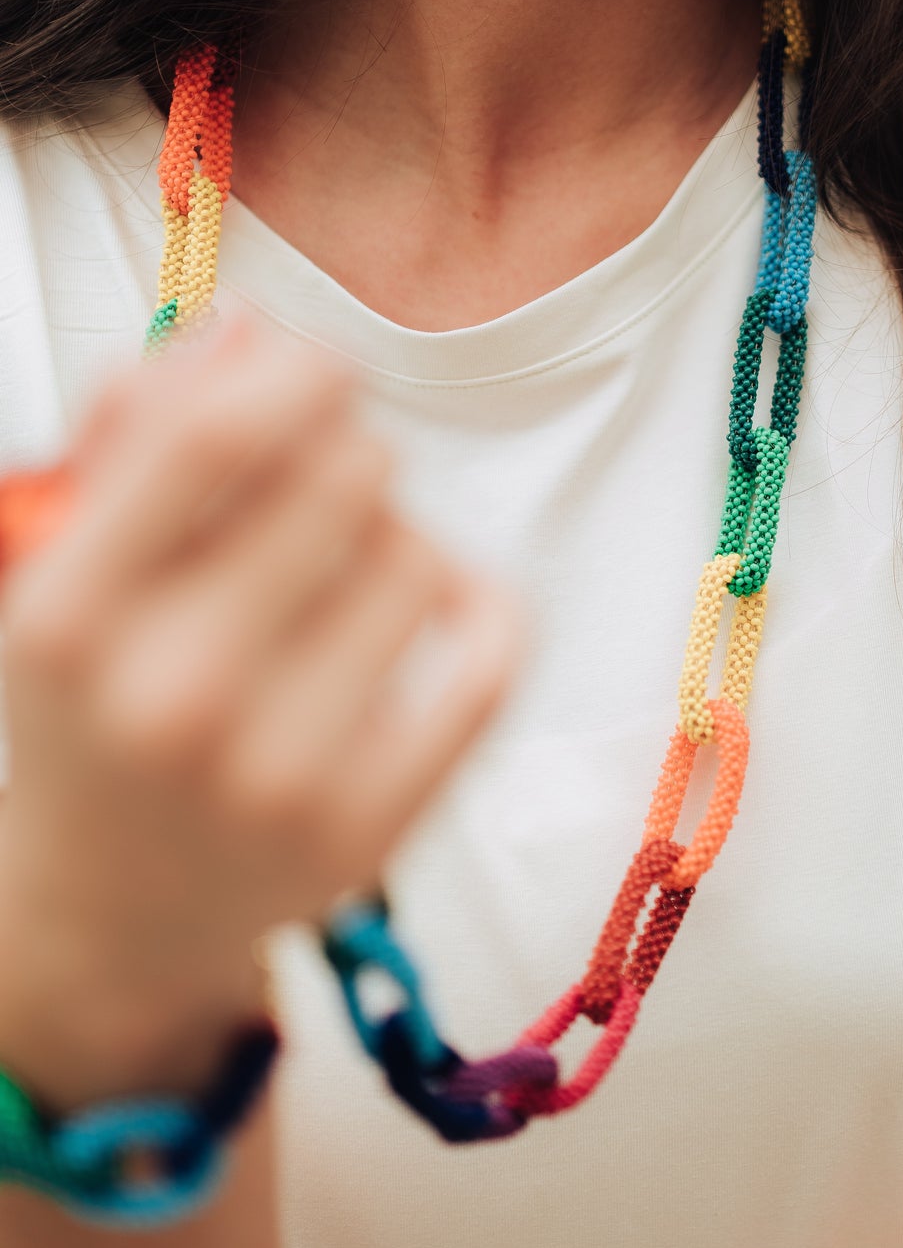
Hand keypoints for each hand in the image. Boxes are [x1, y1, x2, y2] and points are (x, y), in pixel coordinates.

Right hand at [0, 319, 520, 1103]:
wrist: (114, 916)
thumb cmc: (98, 722)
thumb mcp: (67, 579)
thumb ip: (132, 443)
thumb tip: (244, 331)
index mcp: (72, 620)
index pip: (213, 436)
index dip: (291, 373)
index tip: (314, 370)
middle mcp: (174, 699)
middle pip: (344, 478)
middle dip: (348, 452)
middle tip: (326, 484)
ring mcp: (283, 774)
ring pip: (421, 558)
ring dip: (401, 536)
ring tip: (350, 573)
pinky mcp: (375, 822)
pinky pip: (490, 657)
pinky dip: (485, 604)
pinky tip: (446, 604)